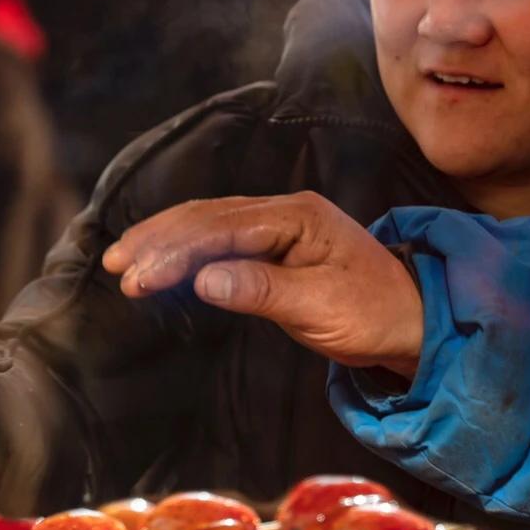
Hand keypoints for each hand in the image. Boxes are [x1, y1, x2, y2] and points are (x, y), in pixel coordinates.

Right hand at [102, 191, 424, 376]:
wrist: (414, 319)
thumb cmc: (374, 313)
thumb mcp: (321, 308)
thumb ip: (261, 290)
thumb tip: (203, 278)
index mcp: (298, 216)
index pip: (222, 227)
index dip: (175, 251)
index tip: (137, 277)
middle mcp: (285, 210)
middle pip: (208, 216)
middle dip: (158, 240)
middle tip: (115, 266)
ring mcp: (279, 224)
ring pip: (209, 223)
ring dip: (165, 240)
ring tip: (122, 260)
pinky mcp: (274, 245)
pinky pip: (220, 238)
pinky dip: (185, 249)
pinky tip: (160, 261)